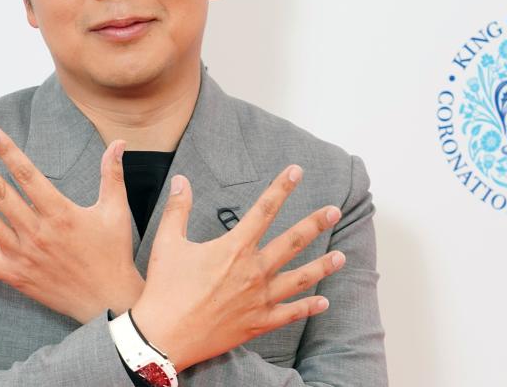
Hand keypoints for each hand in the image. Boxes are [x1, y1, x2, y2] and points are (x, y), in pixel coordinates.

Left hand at [0, 125, 144, 323]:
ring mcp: (22, 254)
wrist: (108, 301)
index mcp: (60, 212)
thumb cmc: (113, 253)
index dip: (9, 152)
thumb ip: (112, 173)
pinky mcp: (13, 275)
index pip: (28, 175)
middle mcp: (37, 231)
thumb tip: (119, 142)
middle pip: (0, 194)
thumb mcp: (115, 210)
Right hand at [129, 165, 344, 371]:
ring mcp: (259, 299)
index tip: (296, 171)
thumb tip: (181, 180)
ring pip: (300, 278)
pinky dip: (308, 307)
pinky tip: (323, 302)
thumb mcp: (167, 242)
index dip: (281, 188)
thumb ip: (178, 209)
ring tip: (342, 257)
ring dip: (322, 266)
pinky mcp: (258, 324)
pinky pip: (290, 313)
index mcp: (234, 248)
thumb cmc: (164, 289)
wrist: (165, 336)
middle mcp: (253, 271)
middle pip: (292, 242)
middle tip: (334, 211)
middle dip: (315, 224)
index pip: (264, 210)